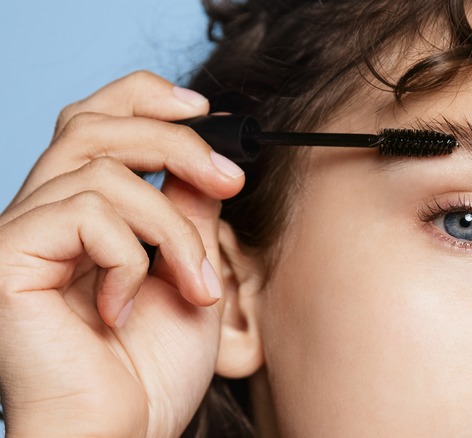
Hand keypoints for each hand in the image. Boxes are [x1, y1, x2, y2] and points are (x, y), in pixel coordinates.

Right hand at [0, 71, 244, 436]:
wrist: (123, 434)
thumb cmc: (151, 367)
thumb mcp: (189, 270)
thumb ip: (187, 210)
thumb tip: (204, 160)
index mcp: (82, 212)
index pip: (96, 121)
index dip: (145, 98)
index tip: (207, 112)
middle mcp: (43, 214)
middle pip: (94, 125)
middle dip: (175, 143)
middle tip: (231, 183)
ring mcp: (23, 234)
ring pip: (105, 173)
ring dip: (173, 230)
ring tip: (197, 287)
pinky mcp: (9, 259)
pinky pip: (86, 214)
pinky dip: (132, 259)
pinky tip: (126, 308)